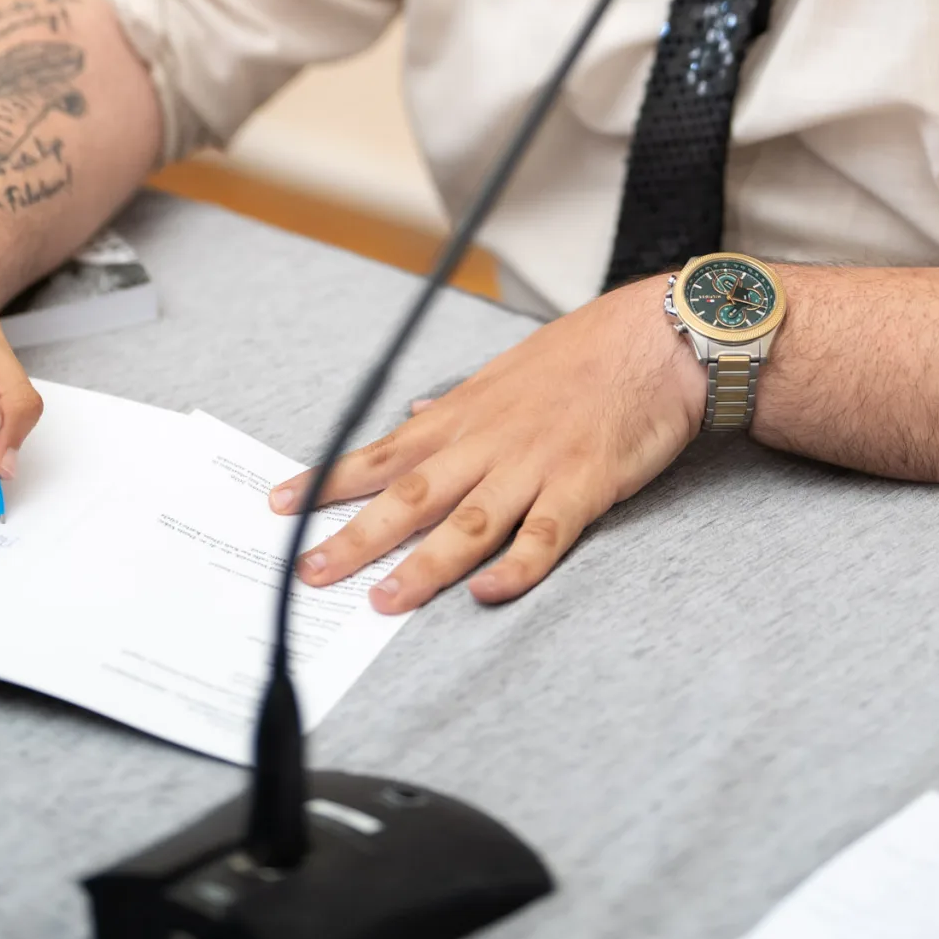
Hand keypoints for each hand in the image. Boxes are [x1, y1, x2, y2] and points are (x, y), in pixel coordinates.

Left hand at [268, 275, 705, 612]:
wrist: (658, 339)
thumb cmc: (585, 353)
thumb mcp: (507, 371)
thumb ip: (456, 407)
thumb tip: (410, 422)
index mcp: (467, 415)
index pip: (383, 452)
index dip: (331, 480)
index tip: (280, 504)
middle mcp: (490, 442)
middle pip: (411, 495)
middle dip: (356, 536)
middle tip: (310, 570)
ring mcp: (537, 466)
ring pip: (469, 522)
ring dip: (424, 565)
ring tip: (384, 600)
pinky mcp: (585, 486)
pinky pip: (547, 534)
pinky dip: (518, 566)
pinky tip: (489, 592)